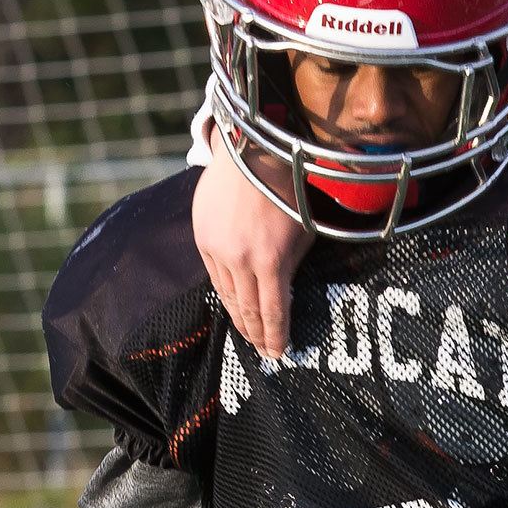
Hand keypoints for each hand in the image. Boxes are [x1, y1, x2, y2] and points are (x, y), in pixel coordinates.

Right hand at [193, 135, 312, 358]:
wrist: (252, 152)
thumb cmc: (290, 190)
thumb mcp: (304, 232)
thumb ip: (293, 265)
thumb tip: (285, 293)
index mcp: (271, 261)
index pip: (272, 311)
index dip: (276, 336)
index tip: (279, 354)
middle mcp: (240, 260)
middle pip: (246, 309)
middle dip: (256, 334)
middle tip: (264, 352)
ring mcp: (217, 249)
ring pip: (226, 295)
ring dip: (237, 317)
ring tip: (248, 334)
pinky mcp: (202, 237)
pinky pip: (213, 275)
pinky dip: (223, 293)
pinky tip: (231, 304)